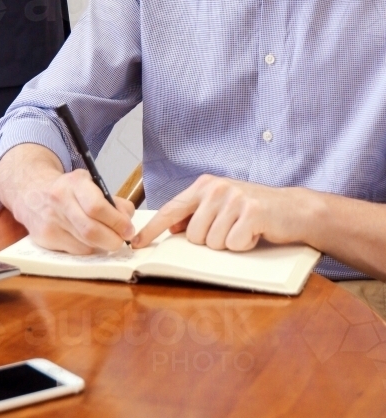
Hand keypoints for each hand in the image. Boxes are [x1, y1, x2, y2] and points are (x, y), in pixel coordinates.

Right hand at [0, 144, 135, 254]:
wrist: (31, 192)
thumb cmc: (67, 189)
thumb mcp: (89, 183)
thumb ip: (111, 199)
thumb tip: (128, 219)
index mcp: (74, 183)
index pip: (97, 207)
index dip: (117, 222)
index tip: (128, 229)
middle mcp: (59, 201)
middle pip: (91, 231)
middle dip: (113, 240)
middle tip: (122, 239)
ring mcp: (50, 222)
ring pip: (84, 245)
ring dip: (101, 245)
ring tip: (106, 238)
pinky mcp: (45, 239)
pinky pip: (74, 251)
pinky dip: (87, 249)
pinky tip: (87, 240)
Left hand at [131, 174, 314, 251]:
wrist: (294, 209)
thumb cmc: (255, 211)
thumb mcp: (222, 206)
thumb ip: (197, 213)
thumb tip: (173, 228)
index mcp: (205, 185)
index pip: (171, 209)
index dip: (153, 229)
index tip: (137, 243)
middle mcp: (216, 188)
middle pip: (193, 235)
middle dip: (210, 242)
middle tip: (230, 230)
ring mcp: (234, 199)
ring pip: (212, 243)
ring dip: (228, 244)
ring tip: (243, 230)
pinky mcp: (251, 212)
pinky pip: (233, 244)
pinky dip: (244, 245)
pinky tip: (254, 234)